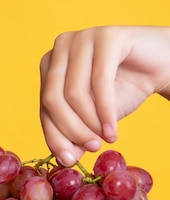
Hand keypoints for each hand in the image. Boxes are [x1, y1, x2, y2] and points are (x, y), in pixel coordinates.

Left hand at [40, 26, 169, 165]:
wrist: (164, 65)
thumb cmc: (124, 89)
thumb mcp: (94, 117)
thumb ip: (76, 134)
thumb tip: (65, 160)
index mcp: (50, 64)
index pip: (44, 106)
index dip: (55, 136)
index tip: (70, 161)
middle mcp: (61, 47)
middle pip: (52, 99)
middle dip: (71, 130)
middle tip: (91, 149)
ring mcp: (83, 38)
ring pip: (73, 92)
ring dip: (90, 123)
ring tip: (105, 139)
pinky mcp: (107, 36)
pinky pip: (99, 82)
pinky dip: (105, 112)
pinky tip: (112, 131)